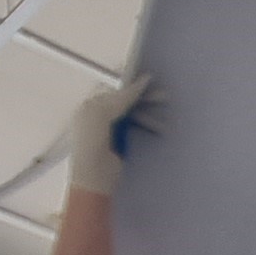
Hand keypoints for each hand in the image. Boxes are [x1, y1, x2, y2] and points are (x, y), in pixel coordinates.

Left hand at [59, 72, 160, 196]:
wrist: (93, 175)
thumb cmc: (92, 140)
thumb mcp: (104, 112)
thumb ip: (124, 96)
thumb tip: (144, 79)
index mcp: (91, 104)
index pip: (114, 88)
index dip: (132, 84)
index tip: (150, 81)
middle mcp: (99, 114)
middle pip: (125, 101)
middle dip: (144, 99)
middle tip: (164, 97)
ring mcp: (109, 128)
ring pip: (133, 115)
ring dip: (149, 115)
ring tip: (164, 121)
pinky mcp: (119, 142)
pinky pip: (135, 128)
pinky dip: (147, 126)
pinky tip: (158, 129)